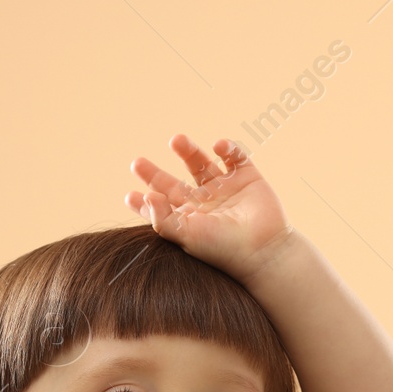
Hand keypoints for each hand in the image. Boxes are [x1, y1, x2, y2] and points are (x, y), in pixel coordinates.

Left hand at [124, 134, 294, 283]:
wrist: (262, 249)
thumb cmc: (222, 247)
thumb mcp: (186, 235)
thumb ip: (161, 218)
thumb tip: (146, 196)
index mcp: (189, 218)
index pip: (162, 207)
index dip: (145, 201)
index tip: (129, 196)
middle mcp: (205, 203)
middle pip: (174, 183)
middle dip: (155, 173)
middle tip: (136, 163)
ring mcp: (226, 189)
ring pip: (201, 163)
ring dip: (188, 150)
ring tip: (176, 141)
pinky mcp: (248, 178)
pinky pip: (235, 157)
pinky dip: (228, 147)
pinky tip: (219, 146)